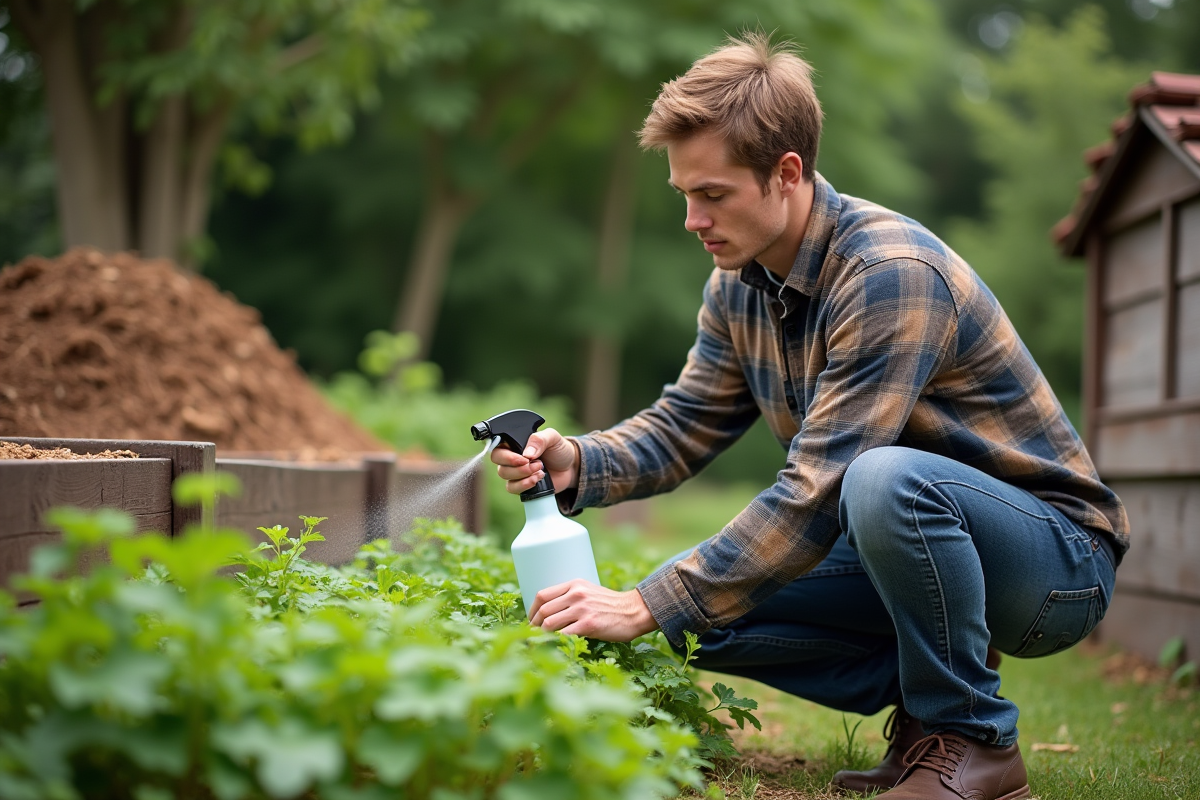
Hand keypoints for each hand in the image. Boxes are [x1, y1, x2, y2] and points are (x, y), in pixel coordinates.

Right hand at [491, 428, 579, 495]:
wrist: (570, 468)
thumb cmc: (559, 450)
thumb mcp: (553, 438)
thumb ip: (539, 439)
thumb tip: (527, 453)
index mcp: (515, 441)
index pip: (498, 445)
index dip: (506, 453)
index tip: (523, 457)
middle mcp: (511, 456)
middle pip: (498, 461)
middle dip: (515, 464)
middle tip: (532, 463)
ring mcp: (515, 471)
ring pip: (504, 474)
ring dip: (523, 474)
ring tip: (540, 469)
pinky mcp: (520, 485)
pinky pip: (512, 488)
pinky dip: (524, 485)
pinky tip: (537, 479)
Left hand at [527, 579, 658, 641]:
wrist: (635, 611)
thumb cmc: (611, 605)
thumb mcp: (590, 592)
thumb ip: (572, 597)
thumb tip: (550, 613)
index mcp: (574, 584)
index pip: (542, 595)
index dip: (531, 610)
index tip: (531, 621)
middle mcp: (576, 594)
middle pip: (543, 610)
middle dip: (533, 625)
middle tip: (532, 636)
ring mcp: (582, 609)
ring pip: (549, 623)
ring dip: (541, 635)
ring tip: (540, 643)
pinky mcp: (588, 625)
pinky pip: (563, 635)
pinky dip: (554, 642)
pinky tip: (553, 647)